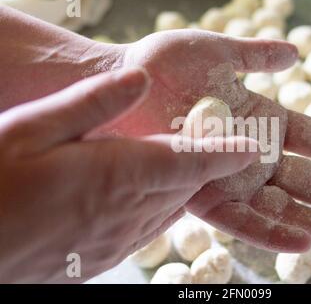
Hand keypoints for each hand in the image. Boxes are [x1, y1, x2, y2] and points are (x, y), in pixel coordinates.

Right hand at [0, 68, 258, 282]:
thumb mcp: (32, 128)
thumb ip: (93, 103)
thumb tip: (140, 80)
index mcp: (117, 176)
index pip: (189, 164)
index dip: (225, 155)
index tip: (253, 148)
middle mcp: (127, 212)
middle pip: (184, 187)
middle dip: (205, 167)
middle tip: (215, 145)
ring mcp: (117, 240)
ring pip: (169, 211)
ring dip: (183, 189)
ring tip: (186, 168)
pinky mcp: (104, 257)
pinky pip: (148, 231)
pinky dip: (158, 211)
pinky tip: (147, 199)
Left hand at [99, 30, 310, 252]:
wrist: (119, 85)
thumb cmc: (164, 65)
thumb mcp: (220, 53)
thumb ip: (258, 56)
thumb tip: (296, 54)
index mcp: (263, 120)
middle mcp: (252, 154)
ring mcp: (228, 175)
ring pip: (284, 207)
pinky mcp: (200, 191)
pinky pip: (242, 218)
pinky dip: (273, 232)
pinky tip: (305, 243)